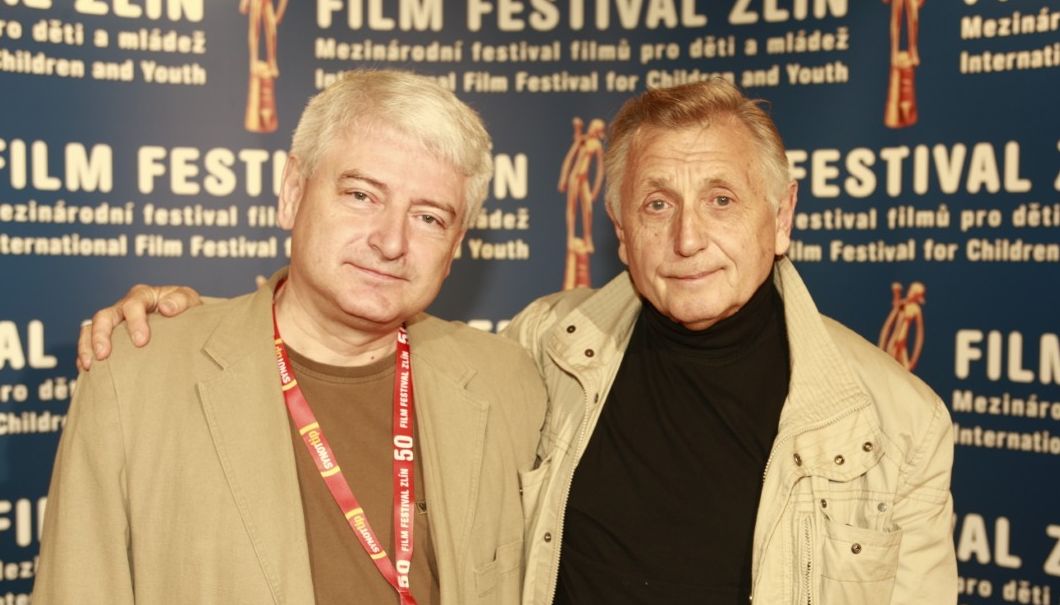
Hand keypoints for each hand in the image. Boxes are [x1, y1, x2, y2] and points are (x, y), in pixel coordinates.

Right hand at [77, 285, 202, 370]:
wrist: (181, 315)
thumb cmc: (183, 308)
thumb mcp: (188, 299)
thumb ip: (180, 301)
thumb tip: (166, 308)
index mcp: (143, 295)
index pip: (133, 304)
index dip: (135, 322)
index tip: (141, 342)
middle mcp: (123, 306)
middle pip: (104, 316)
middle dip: (101, 335)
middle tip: (104, 354)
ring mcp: (114, 321)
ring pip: (90, 328)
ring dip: (87, 345)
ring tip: (89, 364)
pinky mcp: (109, 335)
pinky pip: (89, 342)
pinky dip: (85, 354)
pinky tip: (87, 369)